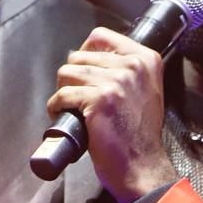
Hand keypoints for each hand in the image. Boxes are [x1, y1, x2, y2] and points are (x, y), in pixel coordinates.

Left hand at [47, 27, 178, 202]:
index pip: (100, 36)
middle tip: (77, 98)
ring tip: (71, 108)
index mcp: (146, 59)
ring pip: (67, 72)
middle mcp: (133, 66)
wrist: (142, 166)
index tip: (83, 72)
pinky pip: (62, 94)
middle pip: (79, 56)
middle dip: (72, 77)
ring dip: (63, 92)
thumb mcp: (146, 90)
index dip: (84, 53)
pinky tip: (64, 116)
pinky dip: (56, 107)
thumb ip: (128, 70)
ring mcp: (116, 82)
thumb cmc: (139, 135)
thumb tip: (94, 58)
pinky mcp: (99, 100)